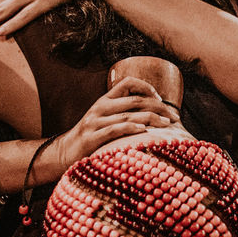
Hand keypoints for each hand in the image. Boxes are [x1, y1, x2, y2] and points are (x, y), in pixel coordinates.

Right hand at [53, 76, 178, 167]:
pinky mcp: (91, 138)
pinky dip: (130, 128)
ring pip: (128, 114)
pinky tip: (143, 130)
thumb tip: (151, 114)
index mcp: (105, 100)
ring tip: (166, 124)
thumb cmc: (90, 138)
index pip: (128, 83)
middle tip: (174, 117)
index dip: (146, 86)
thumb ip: (122, 113)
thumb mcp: (104, 120)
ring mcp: (95, 122)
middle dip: (158, 107)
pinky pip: (114, 129)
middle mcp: (100, 108)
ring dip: (151, 118)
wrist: (63, 153)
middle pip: (135, 100)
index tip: (160, 99)